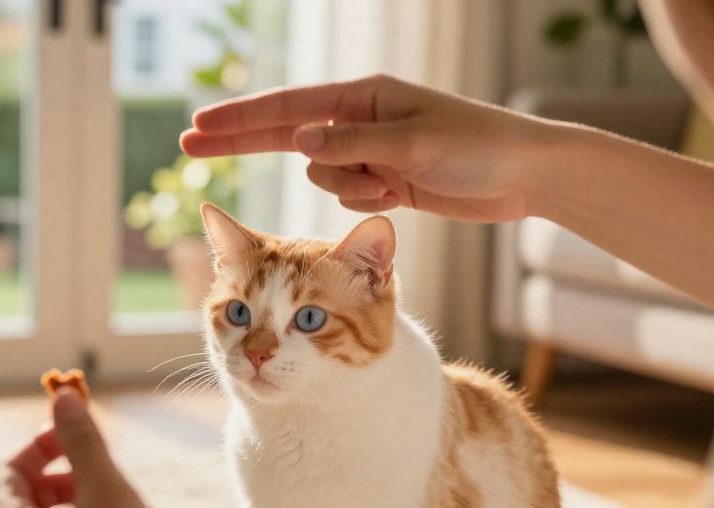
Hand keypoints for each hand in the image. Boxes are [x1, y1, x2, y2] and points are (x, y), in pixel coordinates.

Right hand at [180, 74, 558, 222]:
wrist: (525, 175)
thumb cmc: (477, 147)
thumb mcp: (412, 144)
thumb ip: (352, 145)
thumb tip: (299, 141)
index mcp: (364, 97)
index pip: (287, 109)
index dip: (238, 120)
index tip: (198, 127)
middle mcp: (360, 120)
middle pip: (285, 134)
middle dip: (241, 141)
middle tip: (189, 143)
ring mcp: (370, 152)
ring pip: (324, 176)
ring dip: (349, 187)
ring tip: (393, 184)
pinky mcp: (384, 182)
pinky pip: (350, 197)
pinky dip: (368, 204)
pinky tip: (401, 197)